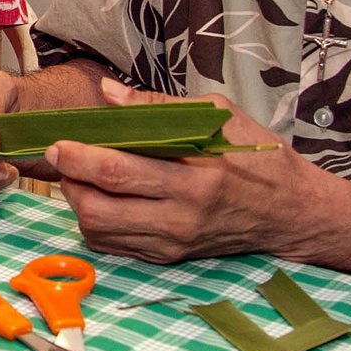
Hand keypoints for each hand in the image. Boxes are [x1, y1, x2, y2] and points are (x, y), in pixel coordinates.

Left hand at [31, 81, 350, 265]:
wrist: (291, 213)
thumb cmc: (257, 157)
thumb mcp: (219, 116)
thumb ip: (159, 105)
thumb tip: (110, 93)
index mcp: (196, 178)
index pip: (119, 172)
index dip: (80, 157)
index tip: (59, 141)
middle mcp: (181, 217)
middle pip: (99, 208)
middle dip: (69, 181)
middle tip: (60, 156)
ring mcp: (173, 243)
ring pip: (100, 231)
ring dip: (78, 202)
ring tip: (80, 175)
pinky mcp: (169, 257)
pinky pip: (114, 246)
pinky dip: (96, 223)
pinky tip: (101, 198)